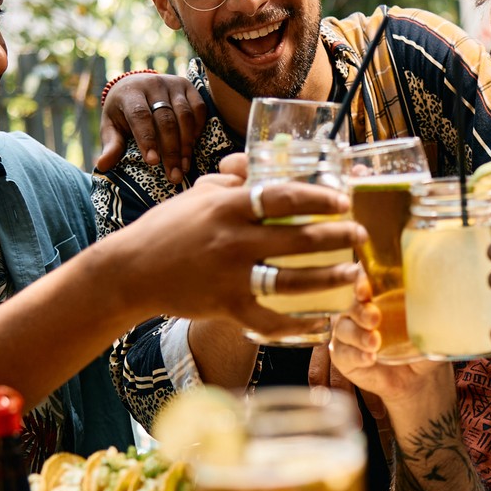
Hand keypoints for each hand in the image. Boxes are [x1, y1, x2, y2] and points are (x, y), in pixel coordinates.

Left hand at [95, 73, 208, 185]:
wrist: (137, 84)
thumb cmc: (123, 111)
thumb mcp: (112, 126)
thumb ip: (111, 144)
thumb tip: (102, 166)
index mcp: (130, 92)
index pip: (140, 115)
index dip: (147, 139)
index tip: (153, 162)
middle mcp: (152, 84)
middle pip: (165, 119)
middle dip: (170, 150)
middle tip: (173, 175)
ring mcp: (173, 83)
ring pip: (184, 115)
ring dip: (186, 144)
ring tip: (184, 167)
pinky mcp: (188, 86)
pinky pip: (199, 109)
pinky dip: (198, 129)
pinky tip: (192, 147)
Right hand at [110, 177, 362, 341]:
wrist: (130, 271)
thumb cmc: (166, 228)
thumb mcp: (197, 195)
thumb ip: (232, 182)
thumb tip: (257, 166)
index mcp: (227, 206)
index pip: (282, 196)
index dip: (318, 197)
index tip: (343, 200)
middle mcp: (232, 240)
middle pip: (296, 237)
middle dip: (336, 236)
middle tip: (361, 235)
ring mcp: (230, 276)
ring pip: (291, 280)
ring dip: (329, 277)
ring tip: (354, 274)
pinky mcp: (226, 307)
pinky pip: (270, 320)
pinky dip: (298, 325)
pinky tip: (322, 322)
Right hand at [329, 280, 451, 405]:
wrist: (418, 379)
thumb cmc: (421, 345)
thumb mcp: (431, 328)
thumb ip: (434, 316)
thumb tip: (449, 304)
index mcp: (380, 295)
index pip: (364, 279)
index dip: (361, 279)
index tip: (366, 287)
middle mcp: (360, 310)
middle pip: (351, 303)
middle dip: (361, 310)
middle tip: (374, 318)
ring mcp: (349, 332)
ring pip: (343, 328)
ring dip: (358, 335)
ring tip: (375, 344)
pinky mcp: (344, 355)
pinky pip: (342, 353)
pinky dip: (355, 356)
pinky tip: (369, 359)